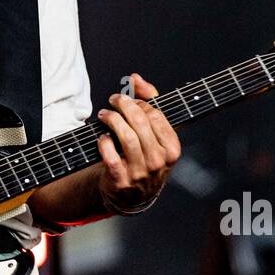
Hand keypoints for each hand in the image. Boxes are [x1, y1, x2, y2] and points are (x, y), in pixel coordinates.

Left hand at [95, 73, 180, 212]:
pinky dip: (104, 142)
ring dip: (112, 120)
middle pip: (140, 123)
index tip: (129, 99)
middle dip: (124, 105)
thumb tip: (136, 78)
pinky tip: (102, 137)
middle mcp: (159, 161)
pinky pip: (110, 156)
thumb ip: (149, 101)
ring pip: (126, 137)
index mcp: (172, 149)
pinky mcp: (121, 181)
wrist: (133, 196)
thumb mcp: (155, 133)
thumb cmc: (145, 157)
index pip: (156, 116)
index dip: (139, 103)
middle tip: (114, 100)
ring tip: (104, 115)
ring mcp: (141, 173)